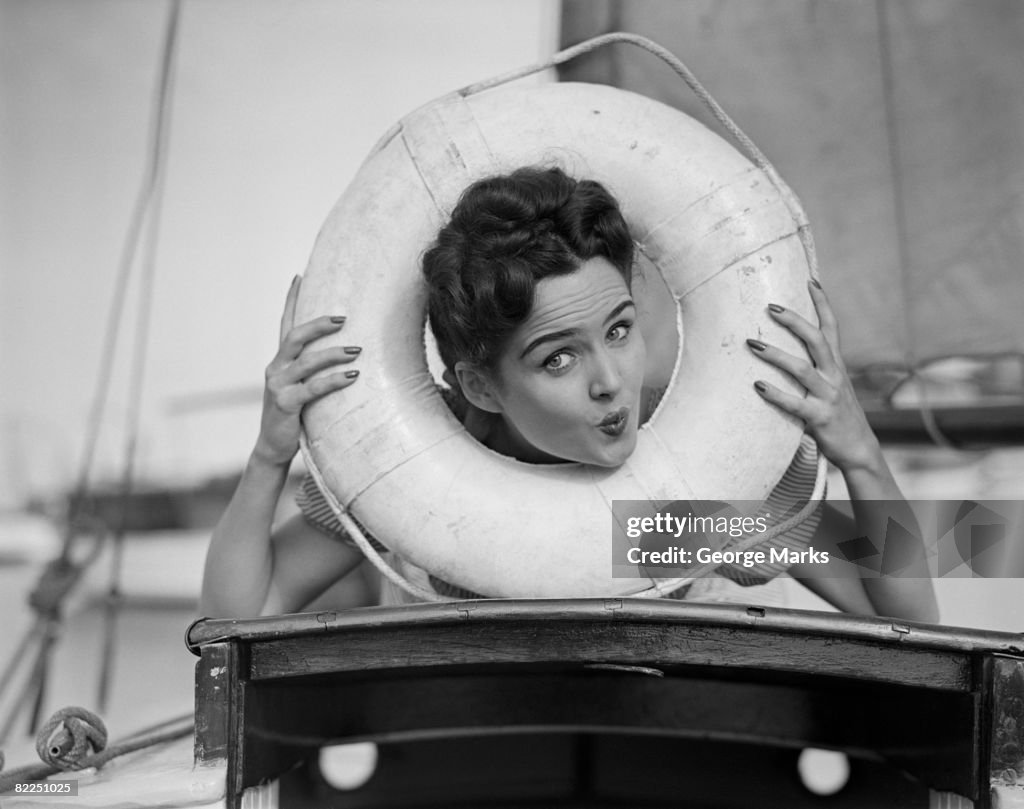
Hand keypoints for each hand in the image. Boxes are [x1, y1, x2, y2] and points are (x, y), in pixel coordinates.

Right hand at [253, 276, 360, 466]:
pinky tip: (352, 375)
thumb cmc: (293, 414)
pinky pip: (314, 388)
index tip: (299, 277)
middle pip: (295, 337)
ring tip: (357, 351)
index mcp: (279, 362)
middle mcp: (275, 369)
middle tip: (344, 318)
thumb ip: (311, 370)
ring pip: (307, 362)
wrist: (273, 446)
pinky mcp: (286, 404)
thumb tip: (344, 352)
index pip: (284, 324)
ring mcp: (278, 386)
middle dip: (319, 325)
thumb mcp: (299, 387)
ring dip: (333, 354)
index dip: (291, 300)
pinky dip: (334, 380)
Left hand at [747, 281, 879, 472]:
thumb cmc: (837, 415)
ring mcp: (828, 396)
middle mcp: (834, 376)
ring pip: (801, 369)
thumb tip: (784, 352)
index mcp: (836, 366)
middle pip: (816, 340)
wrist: (859, 450)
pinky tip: (758, 386)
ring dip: (775, 355)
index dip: (823, 303)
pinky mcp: (821, 418)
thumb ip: (812, 370)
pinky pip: (795, 404)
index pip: (831, 327)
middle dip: (795, 321)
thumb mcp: (829, 386)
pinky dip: (776, 394)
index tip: (811, 279)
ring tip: (751, 344)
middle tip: (770, 307)